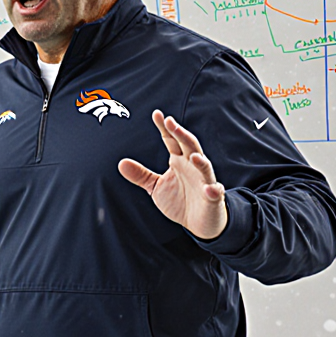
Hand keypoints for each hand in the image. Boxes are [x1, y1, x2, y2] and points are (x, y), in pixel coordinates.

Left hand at [117, 110, 227, 239]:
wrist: (199, 222)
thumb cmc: (179, 200)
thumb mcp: (156, 187)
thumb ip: (141, 175)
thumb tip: (121, 163)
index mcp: (179, 161)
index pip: (172, 140)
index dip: (165, 128)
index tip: (157, 114)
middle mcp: (193, 166)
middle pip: (189, 146)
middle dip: (181, 134)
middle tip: (170, 122)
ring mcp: (204, 181)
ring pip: (204, 167)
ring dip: (200, 161)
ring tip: (192, 156)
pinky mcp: (212, 197)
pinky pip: (215, 192)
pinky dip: (214, 190)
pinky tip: (211, 189)